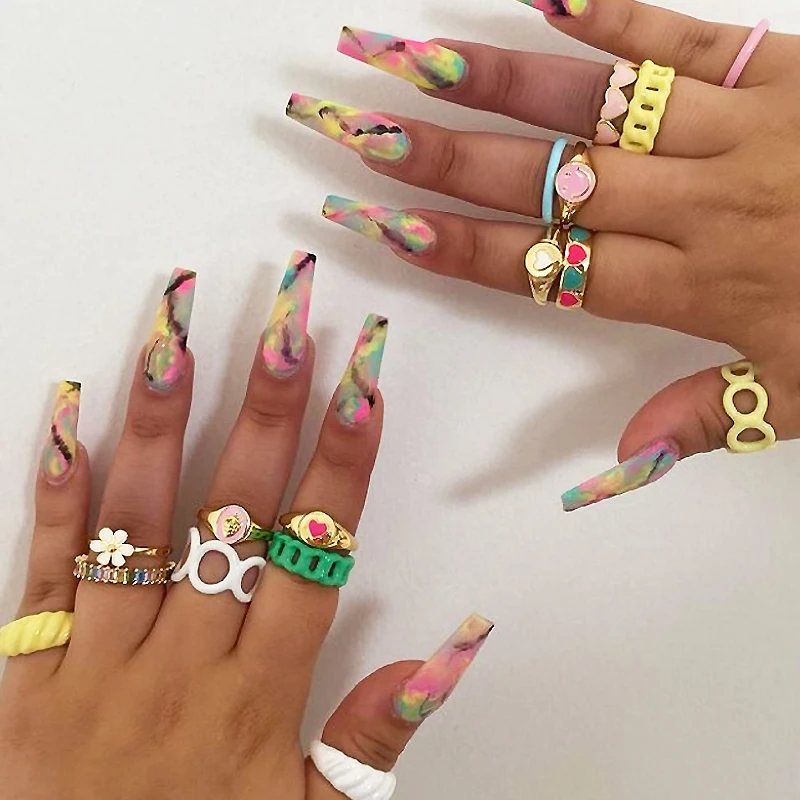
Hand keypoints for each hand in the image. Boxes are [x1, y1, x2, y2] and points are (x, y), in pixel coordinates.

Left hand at [0, 257, 491, 798]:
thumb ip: (373, 741)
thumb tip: (447, 654)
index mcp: (255, 698)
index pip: (313, 555)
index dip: (343, 469)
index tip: (363, 389)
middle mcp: (181, 662)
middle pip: (234, 517)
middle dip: (269, 413)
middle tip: (287, 325)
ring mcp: (100, 660)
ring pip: (137, 521)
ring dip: (161, 423)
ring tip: (178, 337)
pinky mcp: (29, 673)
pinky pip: (43, 570)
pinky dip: (54, 491)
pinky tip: (65, 414)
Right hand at [286, 0, 798, 510]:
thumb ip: (704, 417)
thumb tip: (616, 464)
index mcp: (700, 287)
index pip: (550, 269)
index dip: (462, 250)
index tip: (383, 227)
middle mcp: (701, 205)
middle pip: (547, 182)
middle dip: (442, 159)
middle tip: (355, 130)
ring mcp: (742, 129)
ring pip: (597, 104)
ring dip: (497, 81)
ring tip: (408, 57)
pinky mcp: (787, 68)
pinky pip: (688, 35)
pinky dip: (618, 13)